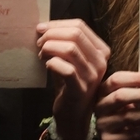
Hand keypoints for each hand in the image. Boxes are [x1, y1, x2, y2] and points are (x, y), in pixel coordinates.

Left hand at [36, 20, 109, 139]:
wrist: (73, 115)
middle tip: (39, 42)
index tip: (41, 28)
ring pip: (70, 49)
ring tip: (41, 54)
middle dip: (52, 34)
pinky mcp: (81, 89)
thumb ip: (64, 42)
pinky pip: (66, 69)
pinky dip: (52, 63)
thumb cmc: (69, 83)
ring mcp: (92, 76)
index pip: (80, 25)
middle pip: (75, 34)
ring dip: (50, 47)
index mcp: (100, 50)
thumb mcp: (71, 60)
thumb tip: (43, 27)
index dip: (57, 24)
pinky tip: (47, 65)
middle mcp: (101, 61)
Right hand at [96, 71, 139, 139]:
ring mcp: (104, 125)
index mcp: (103, 91)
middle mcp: (100, 107)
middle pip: (120, 97)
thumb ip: (139, 90)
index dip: (134, 78)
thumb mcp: (130, 100)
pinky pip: (133, 134)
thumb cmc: (128, 114)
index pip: (115, 80)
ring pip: (128, 116)